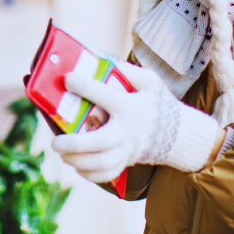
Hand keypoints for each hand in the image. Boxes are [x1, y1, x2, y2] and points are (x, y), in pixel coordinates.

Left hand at [50, 63, 221, 183]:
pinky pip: (106, 175)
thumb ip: (128, 71)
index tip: (67, 79)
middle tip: (55, 142)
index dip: (85, 86)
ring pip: (101, 163)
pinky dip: (89, 174)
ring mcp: (127, 151)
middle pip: (101, 143)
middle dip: (75, 144)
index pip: (106, 96)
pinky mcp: (126, 163)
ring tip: (62, 153)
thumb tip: (100, 59)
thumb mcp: (149, 82)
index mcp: (131, 107)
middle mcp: (128, 131)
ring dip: (78, 161)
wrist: (178, 134)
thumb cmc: (156, 103)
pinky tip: (76, 165)